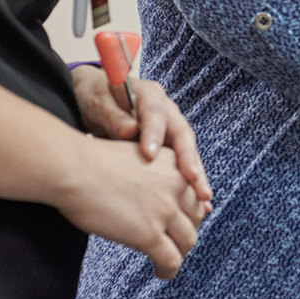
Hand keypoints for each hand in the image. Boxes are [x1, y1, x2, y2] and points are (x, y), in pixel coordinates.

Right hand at [56, 138, 204, 277]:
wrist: (73, 169)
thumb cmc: (92, 163)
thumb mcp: (136, 158)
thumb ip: (153, 175)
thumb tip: (154, 200)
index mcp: (173, 163)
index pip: (195, 194)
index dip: (190, 213)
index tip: (182, 224)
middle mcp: (176, 184)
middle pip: (196, 217)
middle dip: (186, 232)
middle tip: (173, 243)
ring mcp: (164, 209)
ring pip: (188, 241)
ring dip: (180, 254)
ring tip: (166, 261)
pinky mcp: (149, 233)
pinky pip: (171, 260)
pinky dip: (169, 270)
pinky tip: (160, 272)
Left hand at [73, 66, 212, 207]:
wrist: (99, 104)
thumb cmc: (96, 100)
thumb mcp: (98, 104)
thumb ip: (113, 116)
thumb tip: (129, 129)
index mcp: (149, 94)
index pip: (155, 113)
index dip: (154, 133)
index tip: (149, 155)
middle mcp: (167, 110)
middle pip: (182, 134)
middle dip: (189, 158)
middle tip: (192, 179)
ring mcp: (170, 129)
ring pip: (187, 153)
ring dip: (195, 176)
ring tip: (203, 198)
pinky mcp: (169, 147)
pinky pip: (181, 165)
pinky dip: (189, 184)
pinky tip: (199, 204)